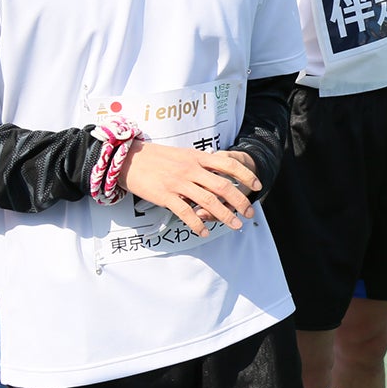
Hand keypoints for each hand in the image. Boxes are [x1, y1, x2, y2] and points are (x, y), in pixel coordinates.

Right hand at [119, 143, 260, 235]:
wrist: (129, 158)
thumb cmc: (157, 157)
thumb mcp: (183, 155)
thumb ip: (200, 163)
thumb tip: (219, 171)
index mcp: (198, 157)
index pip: (229, 164)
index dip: (245, 175)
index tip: (257, 185)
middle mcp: (191, 169)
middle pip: (223, 186)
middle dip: (240, 201)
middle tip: (249, 213)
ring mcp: (179, 183)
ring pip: (208, 201)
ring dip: (225, 216)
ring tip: (235, 225)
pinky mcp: (166, 196)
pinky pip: (186, 212)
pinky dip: (197, 223)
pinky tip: (204, 232)